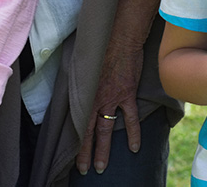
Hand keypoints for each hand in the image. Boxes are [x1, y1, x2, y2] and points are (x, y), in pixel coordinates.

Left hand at [76, 34, 142, 175]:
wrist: (118, 37)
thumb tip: (74, 86)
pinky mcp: (127, 94)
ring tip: (102, 167)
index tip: (71, 153)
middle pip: (88, 131)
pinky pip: (129, 118)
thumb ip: (80, 79)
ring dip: (103, 149)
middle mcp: (95, 98)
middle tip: (84, 170)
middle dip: (86, 153)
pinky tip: (134, 148)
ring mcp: (111, 98)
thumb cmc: (99, 46)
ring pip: (106, 130)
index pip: (76, 122)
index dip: (74, 140)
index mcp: (83, 92)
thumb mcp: (83, 63)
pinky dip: (133, 134)